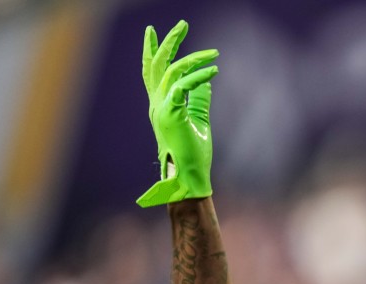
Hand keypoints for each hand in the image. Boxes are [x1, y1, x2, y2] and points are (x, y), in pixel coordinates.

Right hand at [136, 20, 217, 206]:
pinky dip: (199, 76)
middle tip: (182, 24)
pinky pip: (184, 86)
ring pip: (173, 71)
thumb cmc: (194, 154)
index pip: (151, 72)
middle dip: (168, 42)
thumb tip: (206, 80)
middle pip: (157, 64)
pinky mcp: (171, 114)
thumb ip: (199, 99)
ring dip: (194, 58)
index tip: (152, 32)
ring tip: (213, 53)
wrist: (190, 177)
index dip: (151, 51)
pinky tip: (214, 71)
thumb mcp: (198, 120)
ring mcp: (161, 109)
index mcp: (159, 105)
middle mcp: (156, 104)